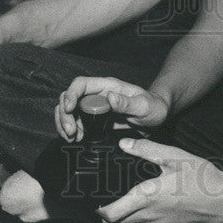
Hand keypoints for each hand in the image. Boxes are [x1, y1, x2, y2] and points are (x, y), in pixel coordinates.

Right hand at [55, 76, 169, 140]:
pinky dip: (71, 129)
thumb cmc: (153, 107)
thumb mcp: (144, 106)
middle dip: (65, 114)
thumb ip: (127, 103)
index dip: (71, 94)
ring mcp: (95, 105)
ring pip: (70, 109)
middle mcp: (98, 93)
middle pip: (70, 97)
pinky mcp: (95, 118)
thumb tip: (110, 98)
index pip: (81, 84)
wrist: (157, 118)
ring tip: (72, 138)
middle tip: (71, 132)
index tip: (70, 110)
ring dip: (65, 123)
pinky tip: (76, 138)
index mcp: (108, 86)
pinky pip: (77, 120)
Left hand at [97, 137, 222, 222]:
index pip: (110, 214)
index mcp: (147, 197)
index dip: (98, 208)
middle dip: (106, 217)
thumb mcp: (177, 156)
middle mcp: (149, 218)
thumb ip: (147, 150)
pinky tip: (145, 215)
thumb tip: (124, 144)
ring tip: (123, 210)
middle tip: (108, 202)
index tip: (97, 198)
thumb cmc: (205, 179)